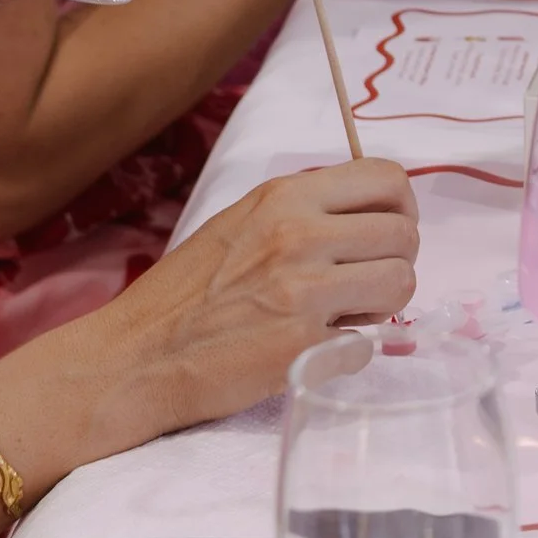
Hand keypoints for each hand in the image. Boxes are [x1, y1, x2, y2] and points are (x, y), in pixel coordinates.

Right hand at [89, 159, 423, 447]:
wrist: (133, 359)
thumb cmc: (184, 294)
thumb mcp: (241, 222)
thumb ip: (303, 211)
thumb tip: (370, 215)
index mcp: (285, 196)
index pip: (388, 178)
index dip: (401, 208)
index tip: (386, 233)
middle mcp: (300, 234)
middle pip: (405, 234)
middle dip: (394, 261)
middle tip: (363, 284)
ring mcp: (305, 291)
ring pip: (402, 284)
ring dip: (382, 306)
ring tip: (342, 316)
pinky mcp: (304, 346)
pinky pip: (369, 344)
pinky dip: (349, 353)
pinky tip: (314, 350)